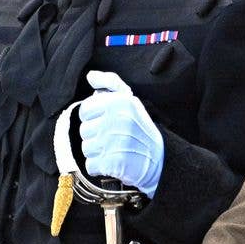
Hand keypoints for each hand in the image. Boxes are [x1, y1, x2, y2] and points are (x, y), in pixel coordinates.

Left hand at [55, 69, 164, 195]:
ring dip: (98, 153)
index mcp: (119, 102)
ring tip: (115, 150)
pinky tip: (114, 163)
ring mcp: (115, 141)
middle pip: (84, 131)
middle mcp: (117, 119)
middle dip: (96, 137)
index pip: (85, 110)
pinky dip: (100, 168)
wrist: (160, 159)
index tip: (109, 122)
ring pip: (86, 149)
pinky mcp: (114, 162)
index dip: (94, 118)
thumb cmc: (139, 128)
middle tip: (115, 138)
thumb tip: (91, 76)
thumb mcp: (129, 101)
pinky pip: (91, 166)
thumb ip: (110, 84)